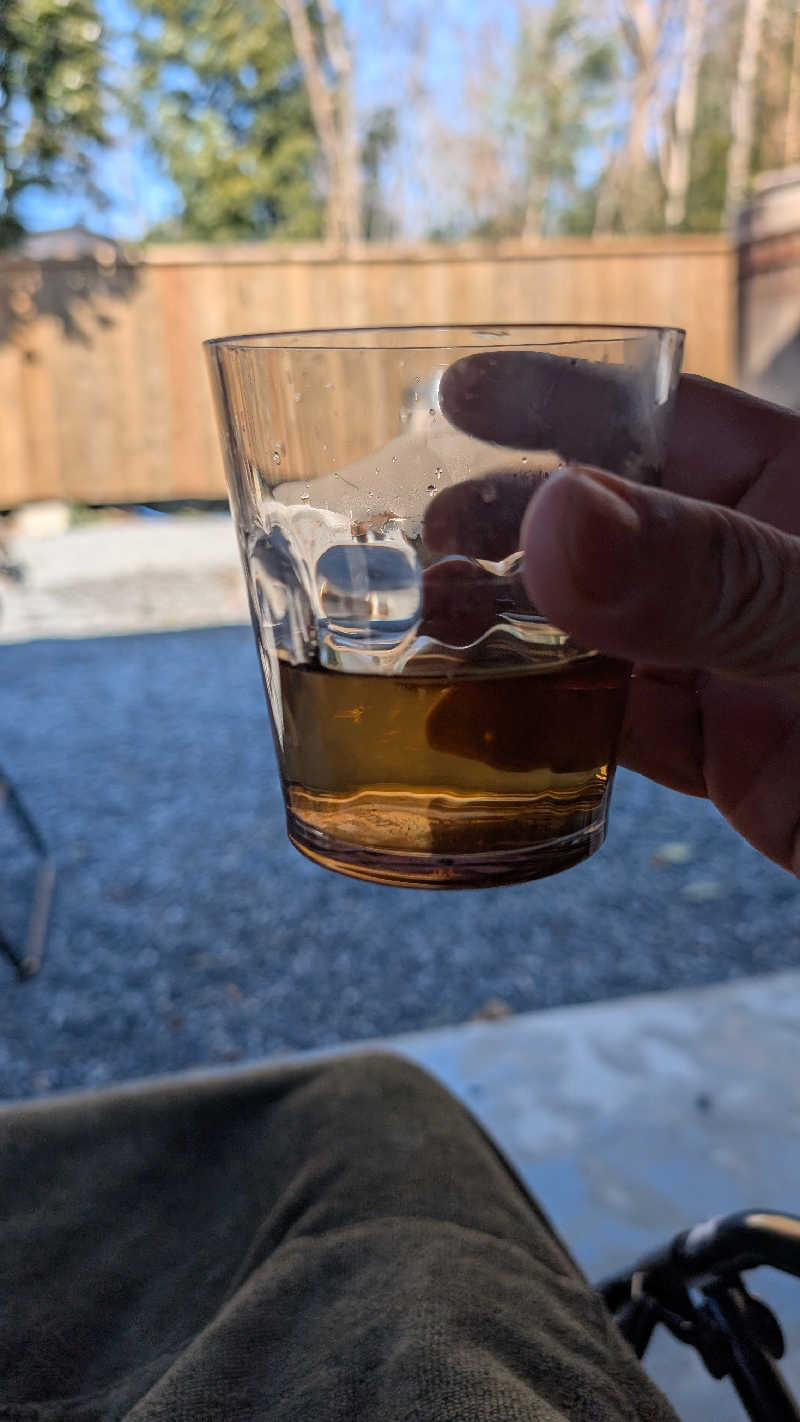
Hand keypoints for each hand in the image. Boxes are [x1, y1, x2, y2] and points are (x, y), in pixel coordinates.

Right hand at [439, 363, 799, 874]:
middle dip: (510, 524)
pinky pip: (621, 724)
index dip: (561, 397)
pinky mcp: (735, 754)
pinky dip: (548, 723)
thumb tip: (553, 516)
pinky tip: (483, 719)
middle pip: (613, 521)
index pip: (670, 420)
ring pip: (602, 627)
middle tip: (420, 546)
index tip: (456, 389)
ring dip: (513, 626)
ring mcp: (746, 663)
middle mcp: (765, 570)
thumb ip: (714, 579)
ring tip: (431, 630)